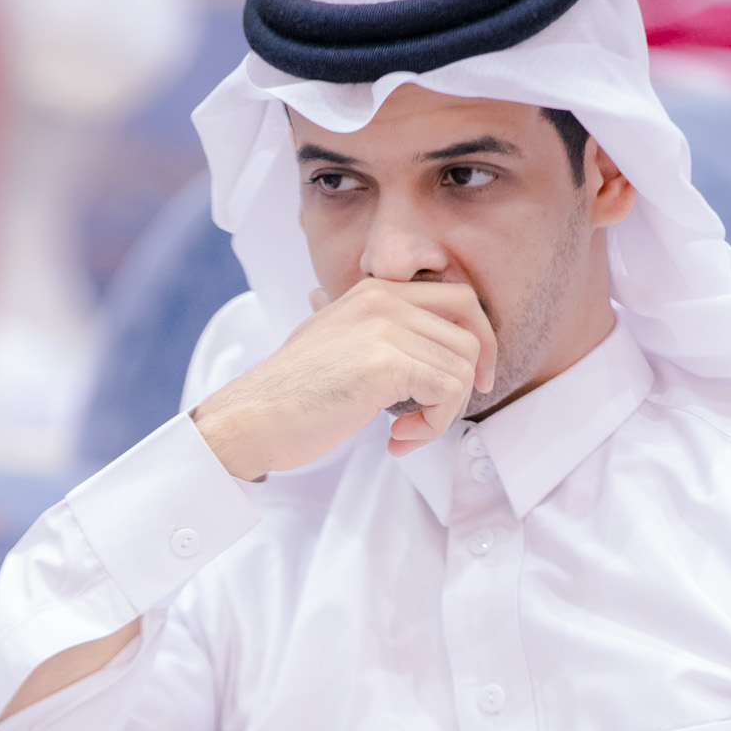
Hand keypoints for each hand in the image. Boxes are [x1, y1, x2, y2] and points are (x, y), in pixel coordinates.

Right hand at [190, 277, 495, 480]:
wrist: (251, 419)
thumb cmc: (287, 393)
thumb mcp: (324, 339)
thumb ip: (357, 327)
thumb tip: (330, 302)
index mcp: (374, 291)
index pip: (461, 300)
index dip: (478, 343)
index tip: (471, 382)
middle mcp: (384, 299)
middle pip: (470, 337)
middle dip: (465, 387)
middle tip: (438, 418)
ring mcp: (385, 328)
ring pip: (463, 370)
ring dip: (443, 415)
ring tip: (406, 434)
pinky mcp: (386, 363)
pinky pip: (447, 393)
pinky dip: (433, 426)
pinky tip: (397, 439)